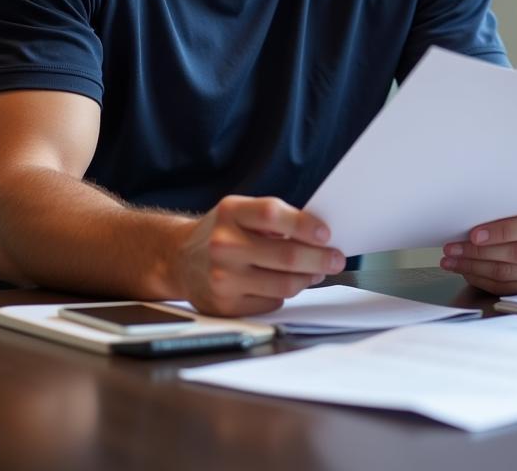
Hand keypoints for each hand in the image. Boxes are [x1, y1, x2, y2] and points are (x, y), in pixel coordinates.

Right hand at [173, 195, 344, 314]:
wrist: (179, 259)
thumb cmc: (223, 231)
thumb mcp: (241, 211)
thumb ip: (274, 218)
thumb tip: (319, 236)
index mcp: (231, 212)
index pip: (272, 215)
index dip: (304, 225)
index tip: (326, 234)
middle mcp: (224, 245)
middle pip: (285, 256)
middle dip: (319, 259)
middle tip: (337, 259)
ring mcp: (222, 278)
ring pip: (283, 285)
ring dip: (308, 279)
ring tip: (317, 272)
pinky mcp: (224, 306)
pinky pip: (271, 303)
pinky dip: (284, 294)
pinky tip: (286, 284)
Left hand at [439, 196, 516, 294]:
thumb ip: (508, 201)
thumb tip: (469, 208)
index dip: (502, 231)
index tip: (474, 234)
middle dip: (479, 252)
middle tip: (452, 247)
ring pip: (508, 274)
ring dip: (474, 267)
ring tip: (451, 259)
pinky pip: (506, 288)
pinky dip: (481, 279)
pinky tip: (464, 270)